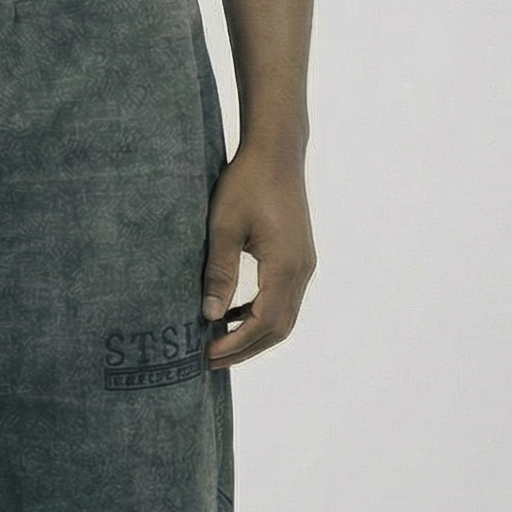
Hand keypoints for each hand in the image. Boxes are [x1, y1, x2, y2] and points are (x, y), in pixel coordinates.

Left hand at [201, 142, 315, 368]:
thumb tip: (210, 315)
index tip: (208, 354)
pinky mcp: (299, 256)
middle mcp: (301, 269)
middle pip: (279, 327)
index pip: (264, 322)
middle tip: (210, 359)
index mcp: (285, 265)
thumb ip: (219, 273)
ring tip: (219, 341)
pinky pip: (284, 297)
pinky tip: (234, 311)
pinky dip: (261, 312)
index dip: (236, 343)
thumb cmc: (246, 183)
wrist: (276, 152)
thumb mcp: (223, 227)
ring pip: (284, 315)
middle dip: (246, 348)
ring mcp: (304, 263)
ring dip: (254, 332)